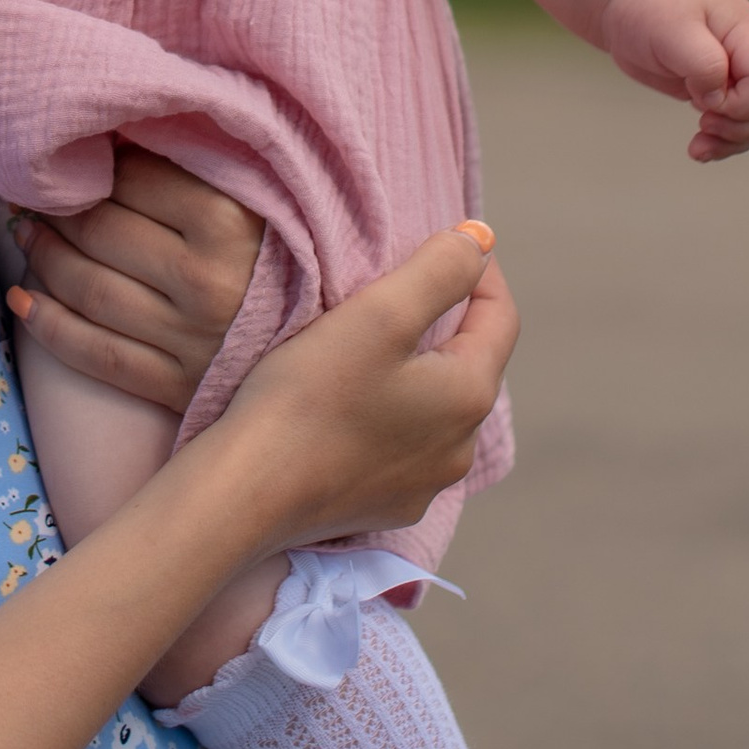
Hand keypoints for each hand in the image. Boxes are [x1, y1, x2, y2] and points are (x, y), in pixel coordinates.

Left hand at [2, 149, 265, 413]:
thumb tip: (115, 134)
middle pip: (101, 233)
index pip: (133, 179)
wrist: (335, 350)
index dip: (94, 164)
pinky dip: (50, 326)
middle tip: (32, 193)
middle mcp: (208, 282)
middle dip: (56, 209)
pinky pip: (98, 355)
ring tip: (28, 235)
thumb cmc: (288, 256)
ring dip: (45, 259)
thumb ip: (201, 164)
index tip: (73, 155)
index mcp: (231, 222)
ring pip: (92, 292)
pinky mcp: (179, 387)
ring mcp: (191, 340)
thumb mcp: (260, 197)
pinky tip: (24, 300)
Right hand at [222, 222, 516, 549]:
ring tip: (370, 345)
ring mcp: (423, 486)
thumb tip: (482, 240)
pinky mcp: (385, 508)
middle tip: (397, 288)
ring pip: (436, 409)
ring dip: (416, 372)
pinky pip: (403, 449)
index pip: (500, 317)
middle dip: (444, 321)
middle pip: (469, 364)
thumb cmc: (310, 395)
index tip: (442, 241)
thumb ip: (439, 270)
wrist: (247, 491)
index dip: (478, 270)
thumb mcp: (379, 313)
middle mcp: (460, 450)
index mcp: (469, 397)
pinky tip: (351, 405)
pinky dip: (390, 416)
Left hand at [600, 0, 748, 160]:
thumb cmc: (649, 8)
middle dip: (742, 127)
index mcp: (747, 31)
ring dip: (733, 141)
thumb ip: (702, 63)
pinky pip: (739, 121)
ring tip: (696, 150)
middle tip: (701, 127)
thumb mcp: (670, 29)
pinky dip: (723, 141)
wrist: (628, 4)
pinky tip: (698, 149)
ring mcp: (740, 70)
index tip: (701, 100)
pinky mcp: (723, 87)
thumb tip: (718, 99)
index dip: (743, 103)